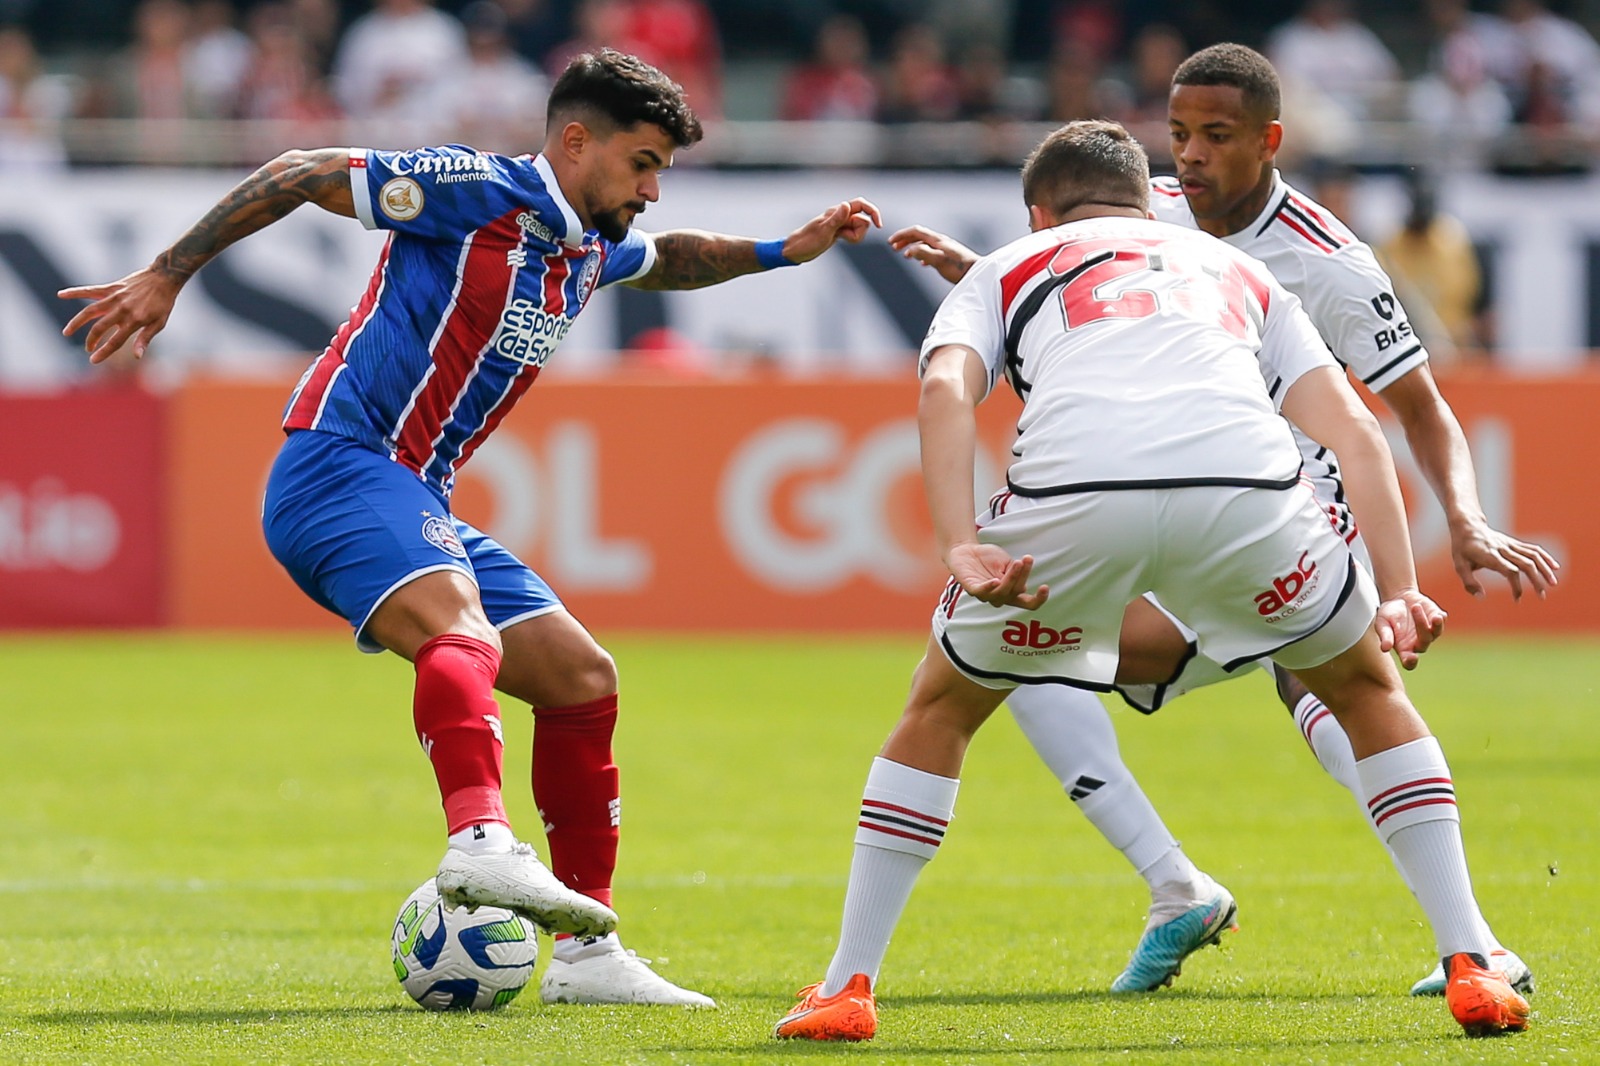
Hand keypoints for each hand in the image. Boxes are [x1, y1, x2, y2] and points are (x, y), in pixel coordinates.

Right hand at [59, 268, 184, 362]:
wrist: (164, 277)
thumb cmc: (163, 303)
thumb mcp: (159, 323)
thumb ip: (145, 339)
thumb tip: (137, 357)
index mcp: (135, 320)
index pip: (116, 341)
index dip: (104, 352)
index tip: (93, 360)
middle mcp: (122, 310)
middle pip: (100, 328)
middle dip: (91, 341)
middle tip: (88, 349)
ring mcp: (115, 298)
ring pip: (90, 311)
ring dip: (76, 322)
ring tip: (67, 332)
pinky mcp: (112, 288)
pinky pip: (90, 290)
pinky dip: (75, 292)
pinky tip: (61, 295)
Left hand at [782, 198, 882, 262]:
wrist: (795, 250)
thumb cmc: (807, 241)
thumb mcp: (823, 231)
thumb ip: (837, 218)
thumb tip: (847, 205)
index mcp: (837, 211)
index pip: (861, 205)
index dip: (873, 212)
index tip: (879, 225)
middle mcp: (840, 215)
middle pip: (863, 220)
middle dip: (860, 232)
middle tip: (844, 237)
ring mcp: (840, 223)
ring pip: (859, 228)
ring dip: (855, 237)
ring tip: (840, 240)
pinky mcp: (839, 232)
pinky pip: (854, 234)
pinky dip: (852, 239)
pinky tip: (840, 241)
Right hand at [888, 225, 979, 283]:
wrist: (977, 274)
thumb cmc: (959, 269)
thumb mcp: (939, 261)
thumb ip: (923, 254)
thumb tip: (909, 250)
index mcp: (938, 240)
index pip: (916, 231)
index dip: (902, 235)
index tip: (891, 242)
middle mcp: (942, 241)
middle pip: (919, 236)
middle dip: (905, 240)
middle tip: (894, 248)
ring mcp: (946, 248)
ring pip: (925, 243)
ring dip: (913, 247)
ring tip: (905, 255)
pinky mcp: (950, 256)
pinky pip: (932, 251)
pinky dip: (922, 254)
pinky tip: (922, 264)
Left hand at [946, 542, 1049, 609]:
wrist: (966, 550)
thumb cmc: (988, 558)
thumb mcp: (1007, 562)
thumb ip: (1016, 570)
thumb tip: (1022, 575)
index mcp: (1011, 593)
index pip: (1027, 602)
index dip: (1038, 599)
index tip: (1045, 587)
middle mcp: (999, 597)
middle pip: (1016, 593)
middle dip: (1023, 577)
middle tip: (1025, 560)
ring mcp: (985, 595)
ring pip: (1001, 593)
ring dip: (1011, 579)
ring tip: (1016, 563)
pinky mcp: (972, 588)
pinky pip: (981, 592)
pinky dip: (989, 587)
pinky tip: (996, 580)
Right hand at [1374, 589, 1445, 669]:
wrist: (1397, 599)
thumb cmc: (1388, 615)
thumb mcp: (1382, 624)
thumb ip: (1385, 635)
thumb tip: (1385, 648)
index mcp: (1404, 648)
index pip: (1409, 661)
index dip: (1411, 662)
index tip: (1412, 658)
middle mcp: (1419, 643)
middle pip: (1424, 642)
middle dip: (1421, 625)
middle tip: (1414, 607)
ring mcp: (1430, 631)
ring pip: (1436, 632)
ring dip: (1436, 624)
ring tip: (1435, 616)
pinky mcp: (1437, 618)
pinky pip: (1442, 620)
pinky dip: (1441, 618)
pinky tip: (1438, 614)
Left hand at [1451, 521, 1559, 600]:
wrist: (1467, 526)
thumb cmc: (1462, 548)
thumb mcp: (1459, 565)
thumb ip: (1469, 583)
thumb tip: (1481, 597)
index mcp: (1489, 555)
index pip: (1508, 570)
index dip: (1516, 584)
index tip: (1517, 598)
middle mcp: (1503, 549)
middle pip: (1525, 564)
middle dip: (1536, 581)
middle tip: (1542, 596)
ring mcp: (1510, 545)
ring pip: (1532, 555)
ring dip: (1545, 569)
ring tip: (1553, 583)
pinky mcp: (1514, 543)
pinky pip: (1533, 549)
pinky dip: (1545, 557)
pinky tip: (1555, 567)